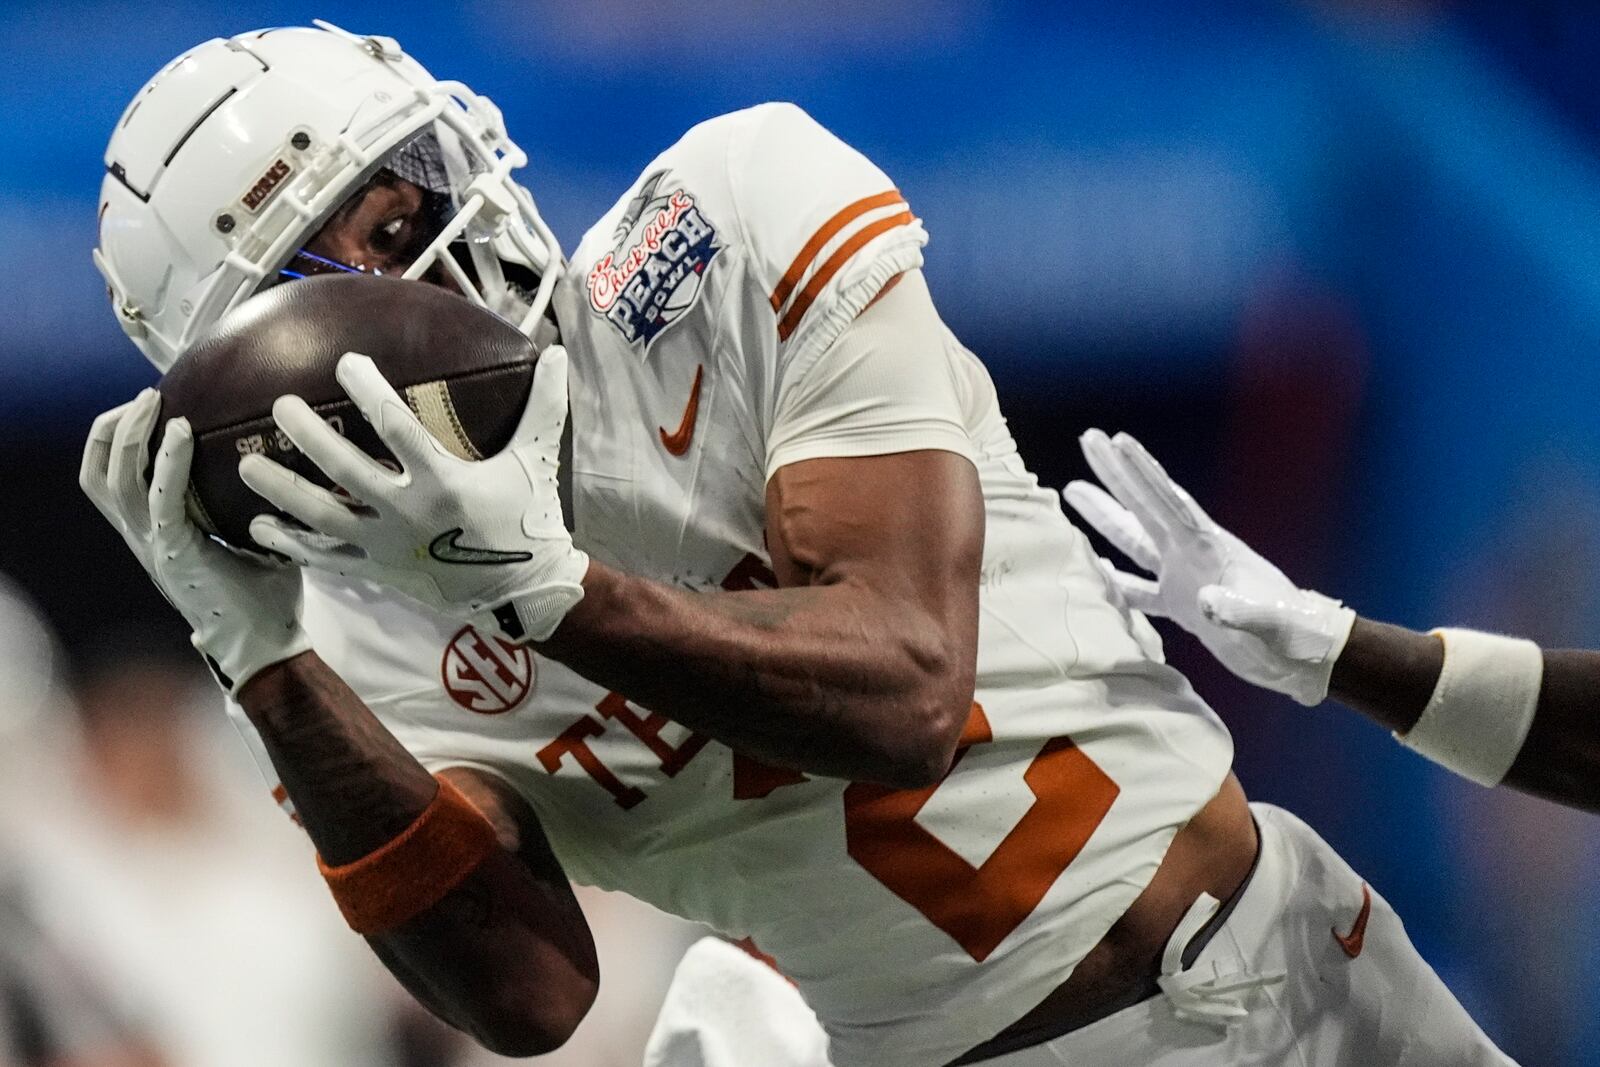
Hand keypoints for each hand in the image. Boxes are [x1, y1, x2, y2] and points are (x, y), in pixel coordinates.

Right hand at [80, 390, 310, 691]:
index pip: (113, 481)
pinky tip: (183, 432)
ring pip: (114, 481)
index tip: (147, 407)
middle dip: (112, 429)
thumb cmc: (268, 597)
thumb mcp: (258, 538)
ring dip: (130, 436)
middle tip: (146, 395)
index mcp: (158, 534)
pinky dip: (167, 463)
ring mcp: (155, 546)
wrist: (266, 646)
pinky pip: (160, 500)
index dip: (118, 442)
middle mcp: (145, 537)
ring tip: (152, 401)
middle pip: (99, 474)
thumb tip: (292, 462)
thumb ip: (257, 505)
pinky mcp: (176, 554)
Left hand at [241, 348, 588, 641]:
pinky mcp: (379, 570)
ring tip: (245, 467)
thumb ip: (546, 406)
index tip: (345, 364)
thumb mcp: (537, 459)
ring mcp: (389, 545)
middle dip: (308, 437)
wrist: (524, 591)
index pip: (396, 427)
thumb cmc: (529, 518)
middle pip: (345, 470)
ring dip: (282, 491)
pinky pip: (327, 558)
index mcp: (444, 480)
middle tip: (278, 407)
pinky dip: (291, 545)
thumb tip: (560, 353)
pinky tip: (257, 526)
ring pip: (323, 516)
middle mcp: (408, 512)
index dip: (367, 392)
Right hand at [1062, 429, 1354, 705]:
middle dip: (1117, 474)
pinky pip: (1140, 587)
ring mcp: (1185, 577)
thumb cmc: (1292, 635)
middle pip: (1144, 507)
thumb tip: (1207, 602)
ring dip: (1106, 516)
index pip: (1166, 503)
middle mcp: (1191, 554)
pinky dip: (1117, 579)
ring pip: (1135, 540)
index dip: (1140, 473)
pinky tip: (1094, 570)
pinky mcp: (1184, 606)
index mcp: (1209, 549)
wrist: (1305, 655)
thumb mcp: (1269, 623)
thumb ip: (1239, 611)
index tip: (1114, 441)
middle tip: (1088, 438)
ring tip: (1073, 490)